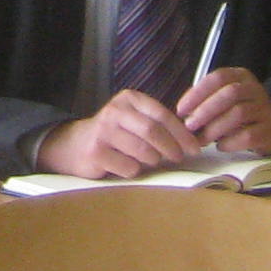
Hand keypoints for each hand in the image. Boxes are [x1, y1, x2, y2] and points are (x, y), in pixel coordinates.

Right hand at [39, 90, 205, 178]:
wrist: (75, 144)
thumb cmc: (114, 134)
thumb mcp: (133, 119)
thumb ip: (157, 124)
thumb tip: (192, 140)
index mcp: (129, 99)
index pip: (162, 114)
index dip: (181, 133)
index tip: (194, 148)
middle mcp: (115, 111)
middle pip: (152, 131)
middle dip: (171, 148)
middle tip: (179, 158)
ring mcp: (104, 132)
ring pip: (142, 151)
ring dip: (153, 161)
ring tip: (152, 161)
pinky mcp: (96, 153)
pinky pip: (129, 167)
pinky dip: (136, 171)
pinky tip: (129, 167)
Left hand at [177, 67, 270, 154]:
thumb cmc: (242, 110)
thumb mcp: (226, 97)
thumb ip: (206, 100)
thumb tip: (182, 114)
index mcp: (241, 76)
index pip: (218, 77)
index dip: (197, 93)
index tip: (181, 109)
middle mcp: (254, 89)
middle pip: (229, 94)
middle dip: (205, 110)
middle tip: (189, 125)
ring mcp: (264, 109)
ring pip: (238, 114)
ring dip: (214, 128)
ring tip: (201, 140)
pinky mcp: (269, 131)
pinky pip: (247, 136)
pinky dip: (229, 142)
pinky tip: (220, 146)